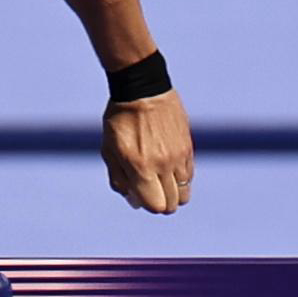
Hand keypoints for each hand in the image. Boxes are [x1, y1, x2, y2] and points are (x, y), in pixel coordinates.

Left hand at [102, 89, 193, 213]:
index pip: (155, 205)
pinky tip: (167, 168)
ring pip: (184, 192)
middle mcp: (163, 165)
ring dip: (172, 193)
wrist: (143, 91)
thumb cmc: (120, 121)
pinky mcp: (188, 148)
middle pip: (172, 204)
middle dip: (160, 203)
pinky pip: (189, 175)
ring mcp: (179, 157)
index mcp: (141, 167)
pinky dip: (180, 179)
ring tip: (159, 179)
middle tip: (149, 190)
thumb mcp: (109, 151)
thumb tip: (134, 201)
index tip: (138, 195)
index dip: (146, 205)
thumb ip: (119, 179)